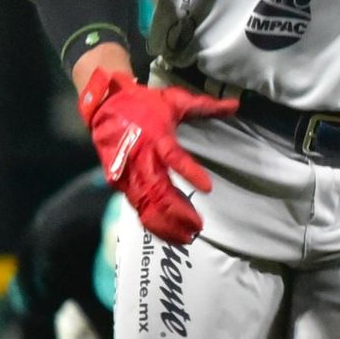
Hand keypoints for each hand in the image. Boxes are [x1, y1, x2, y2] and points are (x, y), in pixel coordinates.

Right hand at [79, 69, 236, 245]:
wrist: (103, 105)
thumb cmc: (142, 103)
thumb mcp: (174, 100)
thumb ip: (205, 106)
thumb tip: (235, 104)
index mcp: (155, 136)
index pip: (174, 157)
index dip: (189, 171)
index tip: (208, 188)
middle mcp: (140, 158)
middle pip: (158, 191)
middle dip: (178, 212)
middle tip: (198, 227)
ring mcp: (127, 174)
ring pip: (146, 206)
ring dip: (166, 224)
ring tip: (186, 238)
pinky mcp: (120, 184)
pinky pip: (137, 208)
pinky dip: (152, 224)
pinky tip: (168, 236)